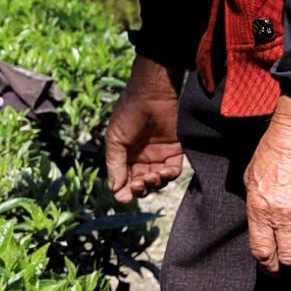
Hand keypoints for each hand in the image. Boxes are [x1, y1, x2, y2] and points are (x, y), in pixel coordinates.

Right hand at [104, 55, 183, 202]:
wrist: (151, 94)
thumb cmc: (128, 113)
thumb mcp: (115, 139)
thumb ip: (115, 164)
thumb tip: (115, 190)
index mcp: (125, 156)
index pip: (125, 180)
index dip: (124, 190)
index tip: (124, 196)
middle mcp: (142, 158)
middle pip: (141, 184)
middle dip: (139, 189)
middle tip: (138, 184)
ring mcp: (159, 155)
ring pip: (157, 181)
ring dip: (154, 184)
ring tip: (151, 176)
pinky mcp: (175, 151)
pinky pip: (173, 171)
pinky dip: (169, 175)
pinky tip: (163, 172)